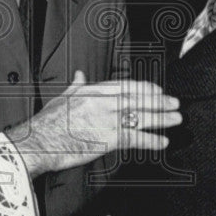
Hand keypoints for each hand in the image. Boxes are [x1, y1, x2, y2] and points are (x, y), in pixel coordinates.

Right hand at [4, 70, 180, 178]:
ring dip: (161, 118)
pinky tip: (162, 142)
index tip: (157, 90)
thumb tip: (80, 74)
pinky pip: (134, 138)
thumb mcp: (62, 96)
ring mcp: (106, 120)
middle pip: (137, 99)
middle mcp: (102, 102)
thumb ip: (76, 84)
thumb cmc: (47, 122)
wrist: (39, 141)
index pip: (125, 86)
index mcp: (92, 90)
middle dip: (158, 101)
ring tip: (176, 119)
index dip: (144, 88)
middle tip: (175, 103)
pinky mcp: (107, 139)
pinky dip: (150, 140)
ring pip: (140, 116)